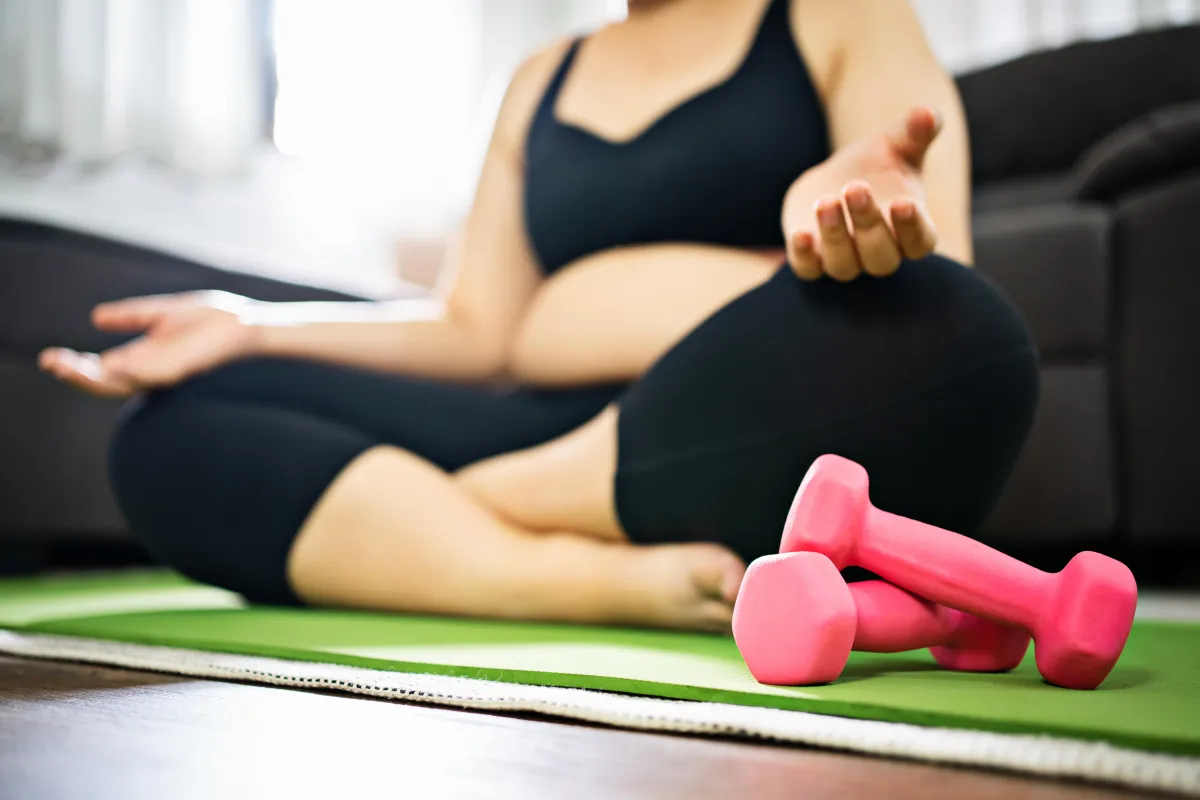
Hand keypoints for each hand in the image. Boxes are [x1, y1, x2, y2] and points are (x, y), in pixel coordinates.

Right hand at [39, 291, 261, 397]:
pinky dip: (126, 375)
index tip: (51, 356)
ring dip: (90, 378)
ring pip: (120, 385)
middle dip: (74, 374)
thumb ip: (131, 316)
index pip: (100, 369)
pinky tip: (107, 367)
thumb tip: (96, 317)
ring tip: (64, 366)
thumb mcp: (161, 313)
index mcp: (142, 357)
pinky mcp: (180, 371)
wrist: (245, 322)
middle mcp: (149, 370)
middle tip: (50, 362)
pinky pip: (147, 377)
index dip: (75, 366)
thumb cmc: (211, 319)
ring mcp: (163, 374)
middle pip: (103, 382)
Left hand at [781, 106, 940, 280]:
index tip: (903, 204)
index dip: (913, 229)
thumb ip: (916, 132)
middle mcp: (879, 253)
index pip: (920, 243)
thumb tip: (928, 113)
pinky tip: (799, 233)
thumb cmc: (876, 166)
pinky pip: (807, 269)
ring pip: (844, 265)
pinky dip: (803, 255)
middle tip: (855, 187)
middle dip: (868, 223)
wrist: (834, 178)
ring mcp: (844, 260)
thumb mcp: (897, 144)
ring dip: (835, 235)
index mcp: (910, 229)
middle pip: (880, 256)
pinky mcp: (811, 260)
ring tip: (827, 201)